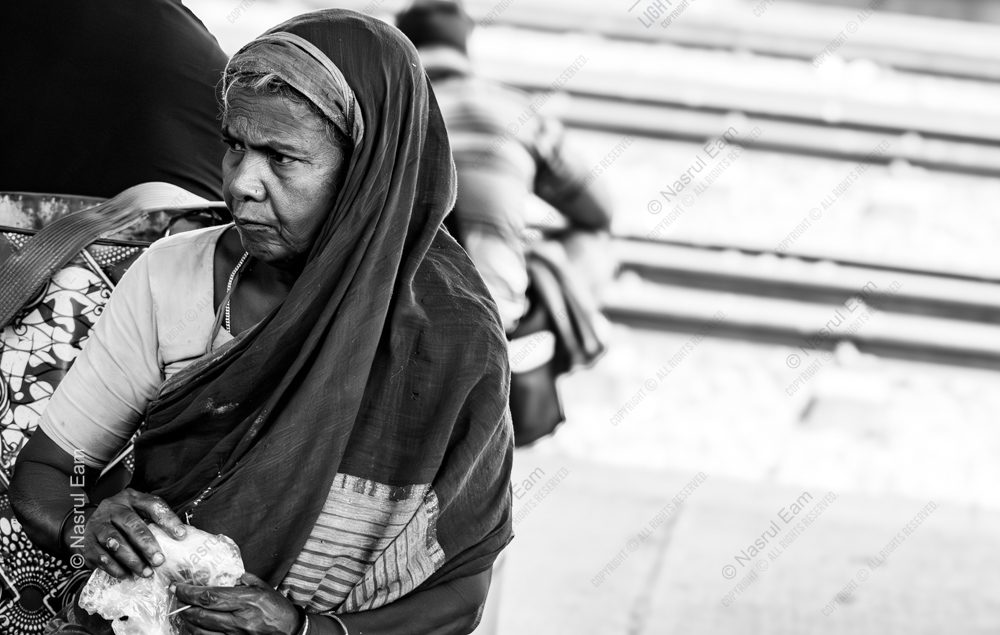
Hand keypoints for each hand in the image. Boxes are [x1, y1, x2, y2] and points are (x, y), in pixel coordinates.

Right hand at [80, 488, 185, 577]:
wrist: (90, 522)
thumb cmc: (124, 518)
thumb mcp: (140, 511)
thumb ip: (157, 520)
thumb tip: (179, 539)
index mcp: (131, 498)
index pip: (152, 504)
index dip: (168, 519)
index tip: (181, 535)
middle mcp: (112, 508)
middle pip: (131, 524)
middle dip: (146, 544)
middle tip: (159, 560)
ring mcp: (98, 525)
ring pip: (114, 541)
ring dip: (131, 559)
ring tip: (145, 572)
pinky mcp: (88, 543)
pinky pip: (100, 556)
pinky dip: (114, 567)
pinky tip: (126, 574)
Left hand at [174, 572, 301, 634]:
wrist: (291, 632)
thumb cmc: (278, 609)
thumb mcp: (264, 588)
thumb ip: (245, 580)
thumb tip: (227, 574)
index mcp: (247, 601)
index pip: (211, 597)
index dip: (190, 593)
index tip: (177, 587)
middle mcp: (240, 620)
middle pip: (201, 615)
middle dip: (184, 607)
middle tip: (177, 599)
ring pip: (201, 632)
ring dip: (189, 622)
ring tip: (185, 613)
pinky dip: (198, 633)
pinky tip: (196, 627)